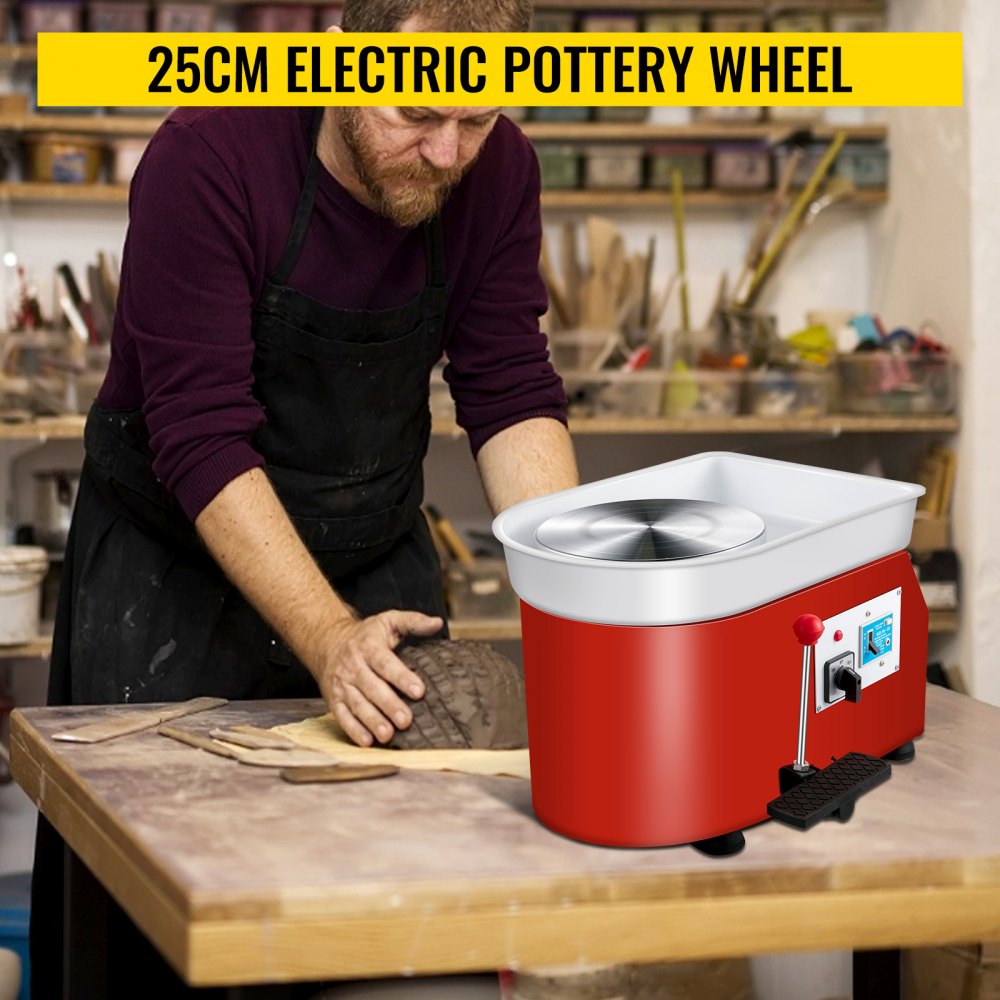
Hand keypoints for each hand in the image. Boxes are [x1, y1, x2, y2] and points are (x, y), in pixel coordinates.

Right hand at [319, 610, 442, 746]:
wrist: (328, 642)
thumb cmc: (366, 635)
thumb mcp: (389, 620)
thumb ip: (414, 621)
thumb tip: (438, 623)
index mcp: (368, 647)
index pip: (385, 663)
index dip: (402, 677)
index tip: (419, 691)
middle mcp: (353, 666)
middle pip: (372, 688)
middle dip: (389, 705)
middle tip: (406, 720)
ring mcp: (342, 684)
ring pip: (357, 704)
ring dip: (372, 721)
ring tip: (388, 735)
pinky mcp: (334, 699)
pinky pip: (342, 716)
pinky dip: (353, 730)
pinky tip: (367, 741)